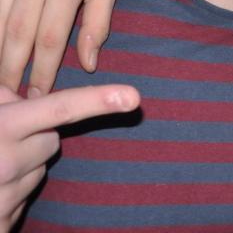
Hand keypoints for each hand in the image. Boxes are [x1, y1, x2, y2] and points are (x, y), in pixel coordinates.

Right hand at [0, 83, 139, 231]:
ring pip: (38, 169)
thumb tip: (26, 98)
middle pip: (52, 140)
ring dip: (19, 164)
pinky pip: (21, 200)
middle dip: (34, 135)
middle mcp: (7, 164)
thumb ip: (2, 101)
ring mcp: (5, 198)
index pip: (59, 109)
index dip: (98, 100)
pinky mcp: (3, 223)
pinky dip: (7, 192)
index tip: (134, 96)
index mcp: (2, 131)